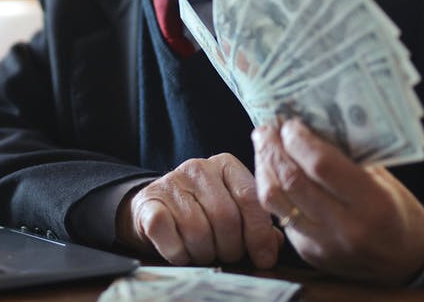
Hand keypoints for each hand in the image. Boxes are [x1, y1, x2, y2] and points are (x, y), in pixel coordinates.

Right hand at [116, 153, 282, 267]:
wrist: (153, 208)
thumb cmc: (201, 212)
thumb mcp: (232, 210)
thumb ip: (256, 224)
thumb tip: (274, 244)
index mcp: (226, 165)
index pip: (250, 197)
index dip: (259, 233)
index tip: (263, 258)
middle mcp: (198, 168)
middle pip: (225, 217)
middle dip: (231, 247)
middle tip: (227, 256)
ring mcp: (171, 183)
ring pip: (198, 230)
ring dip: (204, 253)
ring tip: (204, 253)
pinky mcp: (149, 202)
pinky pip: (169, 235)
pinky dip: (179, 253)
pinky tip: (182, 252)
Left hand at [252, 119, 423, 284]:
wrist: (403, 261)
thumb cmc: (396, 211)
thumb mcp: (383, 179)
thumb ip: (349, 156)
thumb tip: (310, 124)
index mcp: (372, 204)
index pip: (322, 165)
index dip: (299, 140)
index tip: (290, 122)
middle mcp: (345, 227)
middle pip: (292, 181)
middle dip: (274, 149)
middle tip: (267, 129)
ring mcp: (323, 244)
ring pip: (275, 201)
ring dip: (264, 168)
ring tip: (263, 147)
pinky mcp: (308, 253)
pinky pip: (280, 216)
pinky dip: (273, 189)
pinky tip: (273, 172)